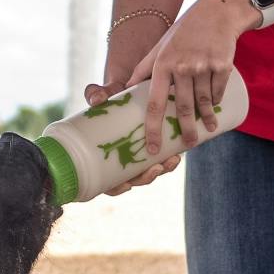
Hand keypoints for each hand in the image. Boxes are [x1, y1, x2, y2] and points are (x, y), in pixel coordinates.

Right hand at [83, 79, 178, 195]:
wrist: (128, 83)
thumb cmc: (111, 95)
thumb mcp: (104, 94)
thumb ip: (97, 94)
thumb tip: (96, 99)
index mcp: (104, 155)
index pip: (107, 182)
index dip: (116, 189)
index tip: (126, 186)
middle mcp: (122, 159)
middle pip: (133, 180)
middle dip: (146, 178)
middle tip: (157, 168)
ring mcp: (138, 154)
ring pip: (150, 172)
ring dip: (163, 169)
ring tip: (173, 159)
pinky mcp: (154, 145)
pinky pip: (162, 159)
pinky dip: (169, 160)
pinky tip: (177, 154)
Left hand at [127, 0, 256, 163]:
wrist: (215, 13)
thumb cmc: (183, 33)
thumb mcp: (160, 47)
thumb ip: (144, 69)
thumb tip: (128, 90)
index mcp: (162, 65)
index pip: (155, 104)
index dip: (152, 129)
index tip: (152, 148)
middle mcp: (181, 67)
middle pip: (182, 108)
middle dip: (186, 130)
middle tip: (189, 145)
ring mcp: (203, 66)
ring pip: (203, 102)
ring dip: (205, 119)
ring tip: (207, 129)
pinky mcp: (222, 65)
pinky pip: (217, 92)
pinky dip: (216, 101)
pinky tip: (215, 107)